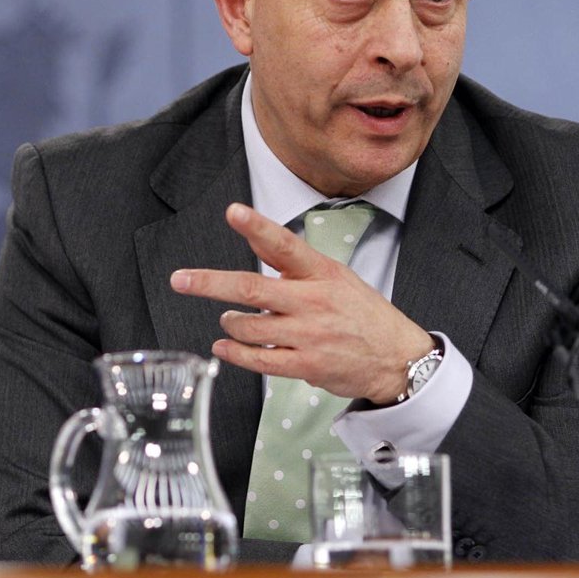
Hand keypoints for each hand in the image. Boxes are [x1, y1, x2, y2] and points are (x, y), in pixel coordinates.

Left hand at [170, 203, 433, 403]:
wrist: (398, 357)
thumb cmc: (363, 314)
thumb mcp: (338, 278)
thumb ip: (297, 267)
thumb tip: (257, 245)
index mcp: (323, 272)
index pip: (285, 244)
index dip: (256, 227)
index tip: (232, 211)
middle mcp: (314, 300)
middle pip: (251, 288)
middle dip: (210, 283)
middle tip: (181, 280)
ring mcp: (309, 335)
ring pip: (249, 327)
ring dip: (230, 323)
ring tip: (228, 321)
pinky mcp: (307, 365)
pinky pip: (259, 360)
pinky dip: (234, 353)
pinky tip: (224, 347)